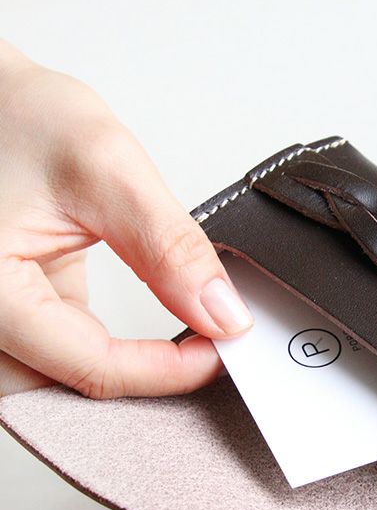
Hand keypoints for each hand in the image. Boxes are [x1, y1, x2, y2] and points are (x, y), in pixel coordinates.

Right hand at [0, 41, 252, 398]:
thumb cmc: (11, 116)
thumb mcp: (104, 167)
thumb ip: (168, 245)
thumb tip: (220, 312)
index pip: (93, 367)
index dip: (170, 370)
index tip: (224, 348)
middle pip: (69, 393)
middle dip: (144, 383)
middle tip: (205, 358)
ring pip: (62, 382)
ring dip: (125, 372)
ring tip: (183, 351)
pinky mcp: (16, 306)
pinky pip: (59, 354)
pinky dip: (108, 352)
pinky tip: (148, 339)